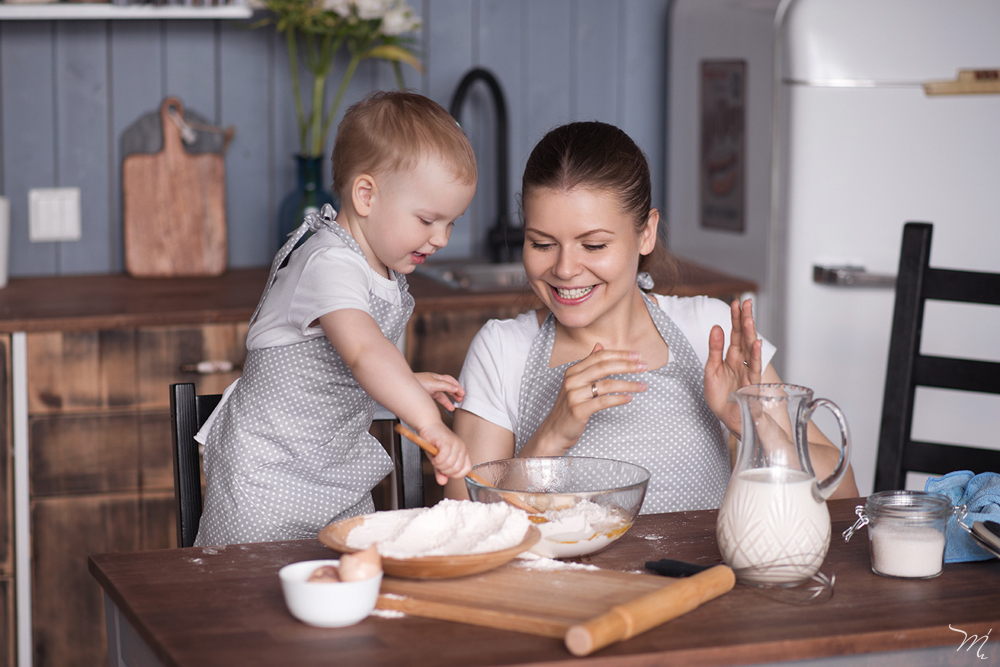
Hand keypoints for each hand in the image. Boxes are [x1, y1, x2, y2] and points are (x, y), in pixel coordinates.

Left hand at [415, 372, 464, 410]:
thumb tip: (456, 388)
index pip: (450, 381)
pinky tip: (443, 408)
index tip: (463, 394)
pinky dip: (442, 404)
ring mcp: (429, 389)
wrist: (400, 386)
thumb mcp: (432, 384)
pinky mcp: (425, 395)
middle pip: (448, 387)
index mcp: (436, 378)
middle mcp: (434, 382)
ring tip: (454, 407)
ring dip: (449, 400)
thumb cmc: (415, 383)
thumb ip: (445, 386)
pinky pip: (436, 399)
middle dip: (455, 393)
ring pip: (442, 395)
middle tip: (461, 399)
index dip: (457, 387)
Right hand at [418, 422, 471, 485]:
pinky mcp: (447, 441)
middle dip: (444, 470)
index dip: (455, 474)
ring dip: (439, 465)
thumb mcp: (438, 460)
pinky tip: (434, 456)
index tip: (446, 471)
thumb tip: (442, 482)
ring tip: (435, 459)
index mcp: (463, 452)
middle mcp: (462, 448)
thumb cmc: (434, 442)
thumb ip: (441, 471)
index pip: (466, 469)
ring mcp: (455, 444)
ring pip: (449, 464)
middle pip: (456, 469)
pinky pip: (443, 457)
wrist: (429, 426)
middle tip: (437, 464)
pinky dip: (436, 460)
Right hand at [524, 343, 647, 455]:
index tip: (637, 356)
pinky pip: (603, 402)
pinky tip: (629, 398)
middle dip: (627, 366)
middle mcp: (572, 380)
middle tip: (644, 367)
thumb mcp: (576, 382)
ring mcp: (574, 395)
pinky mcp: (578, 410)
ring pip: (606, 384)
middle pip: (604, 367)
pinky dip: (619, 399)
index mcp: (573, 371)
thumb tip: (600, 346)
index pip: (599, 356)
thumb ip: (588, 364)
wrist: (555, 430)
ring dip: (628, 384)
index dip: (619, 354)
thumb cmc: (569, 406)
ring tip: (643, 386)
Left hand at [705, 299, 761, 433]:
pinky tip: (756, 344)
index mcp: (731, 357)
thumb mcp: (711, 370)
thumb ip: (714, 349)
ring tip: (749, 319)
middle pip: (744, 337)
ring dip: (750, 334)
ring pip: (750, 350)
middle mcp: (741, 362)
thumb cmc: (720, 396)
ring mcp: (747, 372)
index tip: (736, 302)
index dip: (735, 319)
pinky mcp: (750, 384)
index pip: (734, 334)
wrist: (726, 418)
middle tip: (746, 303)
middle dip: (745, 320)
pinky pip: (753, 368)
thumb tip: (716, 327)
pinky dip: (755, 356)